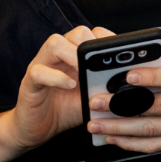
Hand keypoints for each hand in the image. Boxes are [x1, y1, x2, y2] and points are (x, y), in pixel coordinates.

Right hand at [0, 25, 112, 150]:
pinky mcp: (29, 81)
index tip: (119, 52)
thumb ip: (108, 87)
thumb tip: (131, 84)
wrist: (39, 128)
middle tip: (99, 63)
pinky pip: (39, 71)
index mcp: (77, 55)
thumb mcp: (94, 97)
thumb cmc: (68, 108)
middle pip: (76, 33)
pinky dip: (56, 77)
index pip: (93, 34)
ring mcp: (43, 65)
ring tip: (84, 71)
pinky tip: (69, 85)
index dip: (107, 39)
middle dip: (91, 44)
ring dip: (73, 55)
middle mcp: (60, 55)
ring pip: (54, 43)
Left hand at [87, 55, 160, 152]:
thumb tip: (139, 66)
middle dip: (120, 107)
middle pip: (155, 107)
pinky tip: (115, 139)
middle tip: (95, 103)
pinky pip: (157, 144)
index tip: (127, 76)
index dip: (150, 78)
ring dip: (119, 129)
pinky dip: (133, 143)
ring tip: (96, 125)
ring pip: (151, 130)